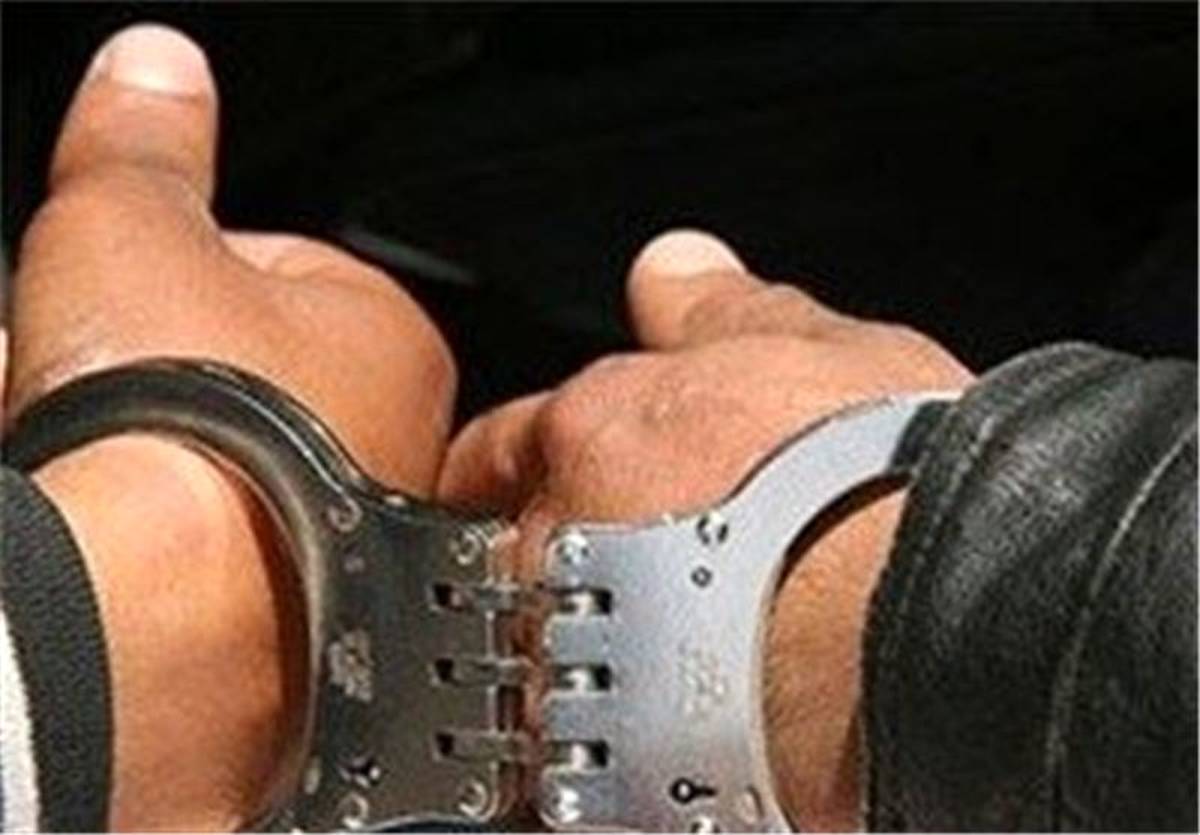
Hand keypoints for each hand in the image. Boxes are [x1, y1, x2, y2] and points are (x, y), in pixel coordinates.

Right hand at [5, 25, 454, 828]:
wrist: (153, 613)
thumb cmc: (174, 421)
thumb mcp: (130, 225)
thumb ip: (146, 143)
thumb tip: (156, 66)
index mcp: (390, 339)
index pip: (280, 265)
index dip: (182, 263)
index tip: (130, 285)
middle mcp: (393, 448)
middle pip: (249, 369)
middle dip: (156, 362)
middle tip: (92, 372)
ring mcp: (345, 545)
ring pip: (225, 462)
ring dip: (146, 446)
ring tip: (83, 453)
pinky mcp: (292, 627)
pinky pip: (209, 551)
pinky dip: (155, 530)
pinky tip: (107, 531)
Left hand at [437, 230, 972, 829]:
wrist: (952, 628)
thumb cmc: (895, 490)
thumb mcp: (816, 350)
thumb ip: (722, 308)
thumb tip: (672, 262)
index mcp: (596, 436)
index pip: (495, 443)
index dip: (501, 460)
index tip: (504, 477)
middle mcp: (564, 548)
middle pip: (499, 556)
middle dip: (541, 560)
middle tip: (609, 577)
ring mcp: (582, 665)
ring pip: (531, 659)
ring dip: (570, 656)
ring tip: (649, 662)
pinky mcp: (620, 767)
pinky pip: (574, 760)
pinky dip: (602, 744)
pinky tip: (661, 732)